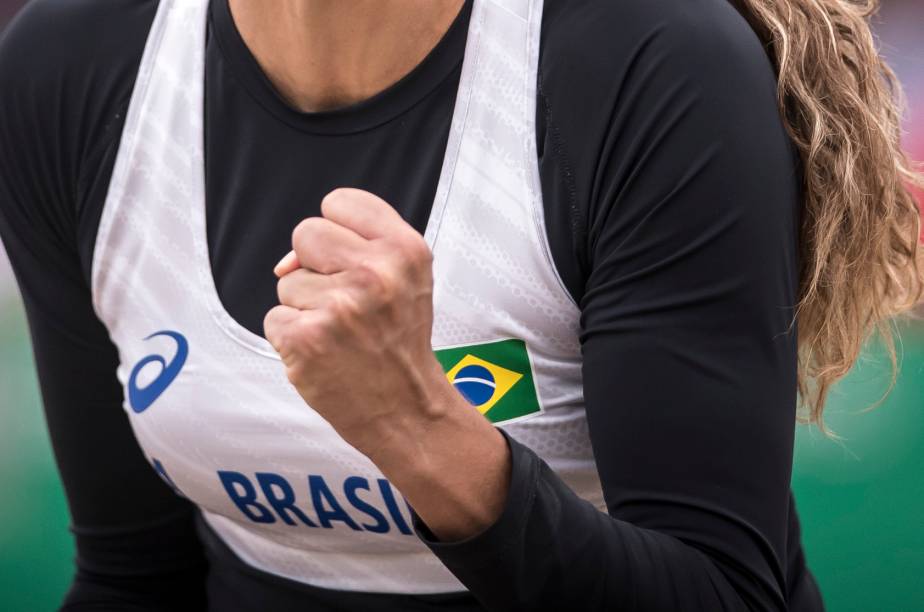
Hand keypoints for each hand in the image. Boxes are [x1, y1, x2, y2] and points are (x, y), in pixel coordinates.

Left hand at [265, 187, 446, 458]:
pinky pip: (275, 317)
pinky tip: (323, 353)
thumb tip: (287, 260)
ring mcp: (339, 306)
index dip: (338, 232)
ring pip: (287, 281)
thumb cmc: (399, 342)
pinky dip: (292, 338)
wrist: (407, 408)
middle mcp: (375, 273)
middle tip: (346, 302)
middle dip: (315, 266)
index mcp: (405, 251)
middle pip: (305, 233)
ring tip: (340, 333)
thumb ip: (361, 245)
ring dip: (305, 307)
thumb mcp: (408, 278)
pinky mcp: (307, 338)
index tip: (351, 260)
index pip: (340, 202)